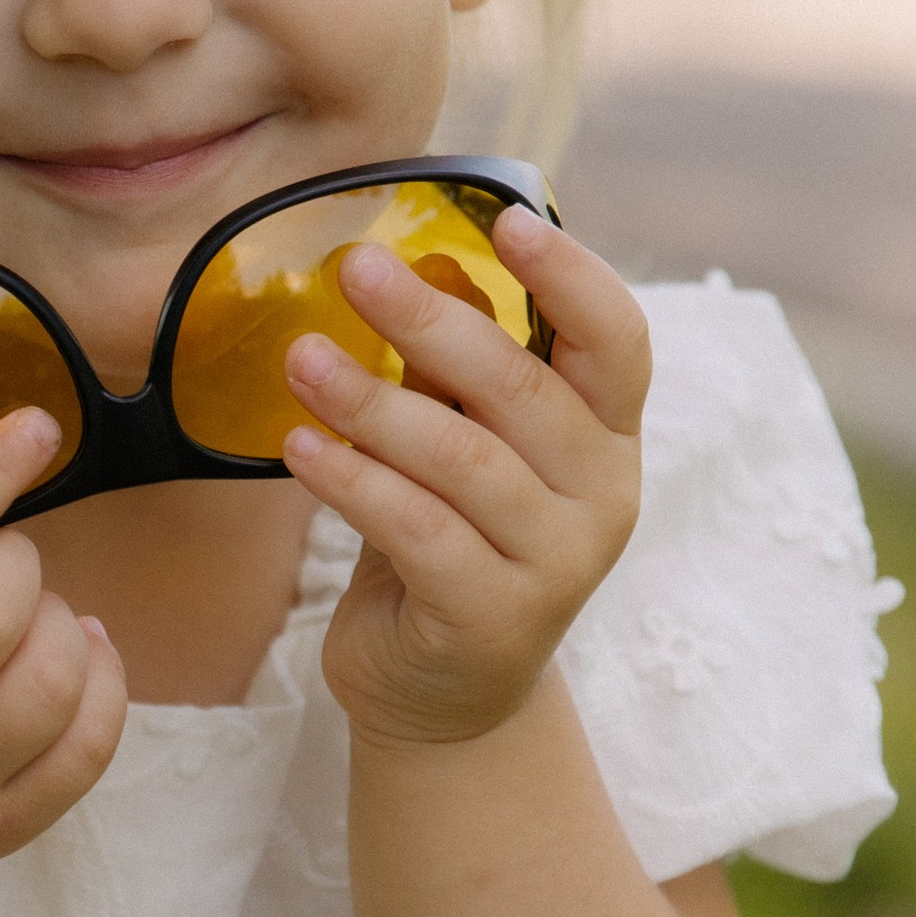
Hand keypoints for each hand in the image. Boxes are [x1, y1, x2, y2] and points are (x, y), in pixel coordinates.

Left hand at [281, 211, 647, 749]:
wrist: (444, 697)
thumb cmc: (451, 546)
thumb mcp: (464, 449)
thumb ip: (461, 376)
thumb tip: (428, 266)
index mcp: (606, 437)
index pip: (617, 341)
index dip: (572, 276)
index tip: (507, 219)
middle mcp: (601, 496)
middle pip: (522, 389)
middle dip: (431, 322)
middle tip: (355, 269)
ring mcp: (555, 564)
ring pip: (461, 460)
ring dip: (371, 401)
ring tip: (300, 359)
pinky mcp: (492, 617)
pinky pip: (415, 529)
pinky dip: (351, 481)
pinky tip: (298, 446)